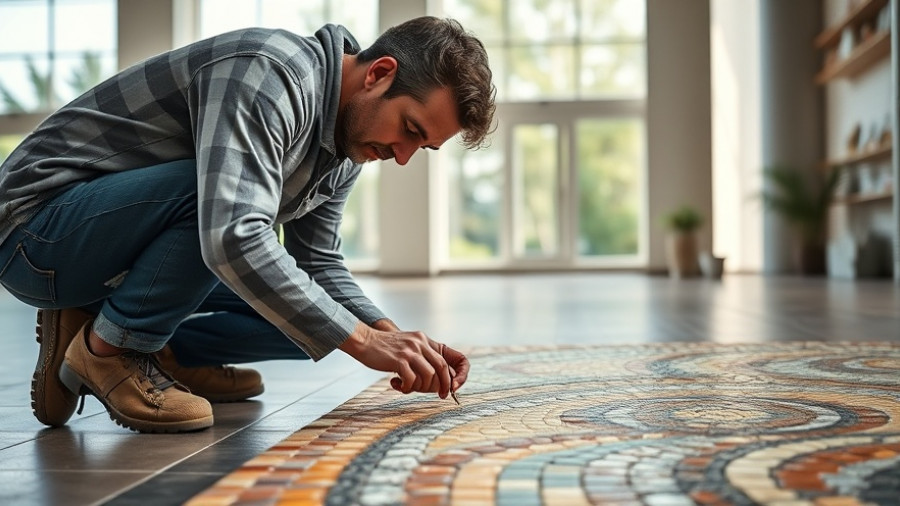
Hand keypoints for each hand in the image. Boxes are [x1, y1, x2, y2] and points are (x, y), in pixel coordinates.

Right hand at [340, 321, 469, 398]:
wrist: (364, 340)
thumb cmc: (384, 349)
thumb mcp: (407, 346)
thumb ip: (421, 356)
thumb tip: (436, 379)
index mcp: (424, 340)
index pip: (448, 358)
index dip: (454, 375)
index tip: (451, 388)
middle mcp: (419, 343)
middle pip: (442, 368)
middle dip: (444, 385)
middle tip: (441, 396)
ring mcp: (409, 351)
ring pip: (429, 375)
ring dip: (422, 387)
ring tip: (410, 388)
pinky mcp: (399, 360)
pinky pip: (411, 380)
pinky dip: (407, 388)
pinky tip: (398, 386)